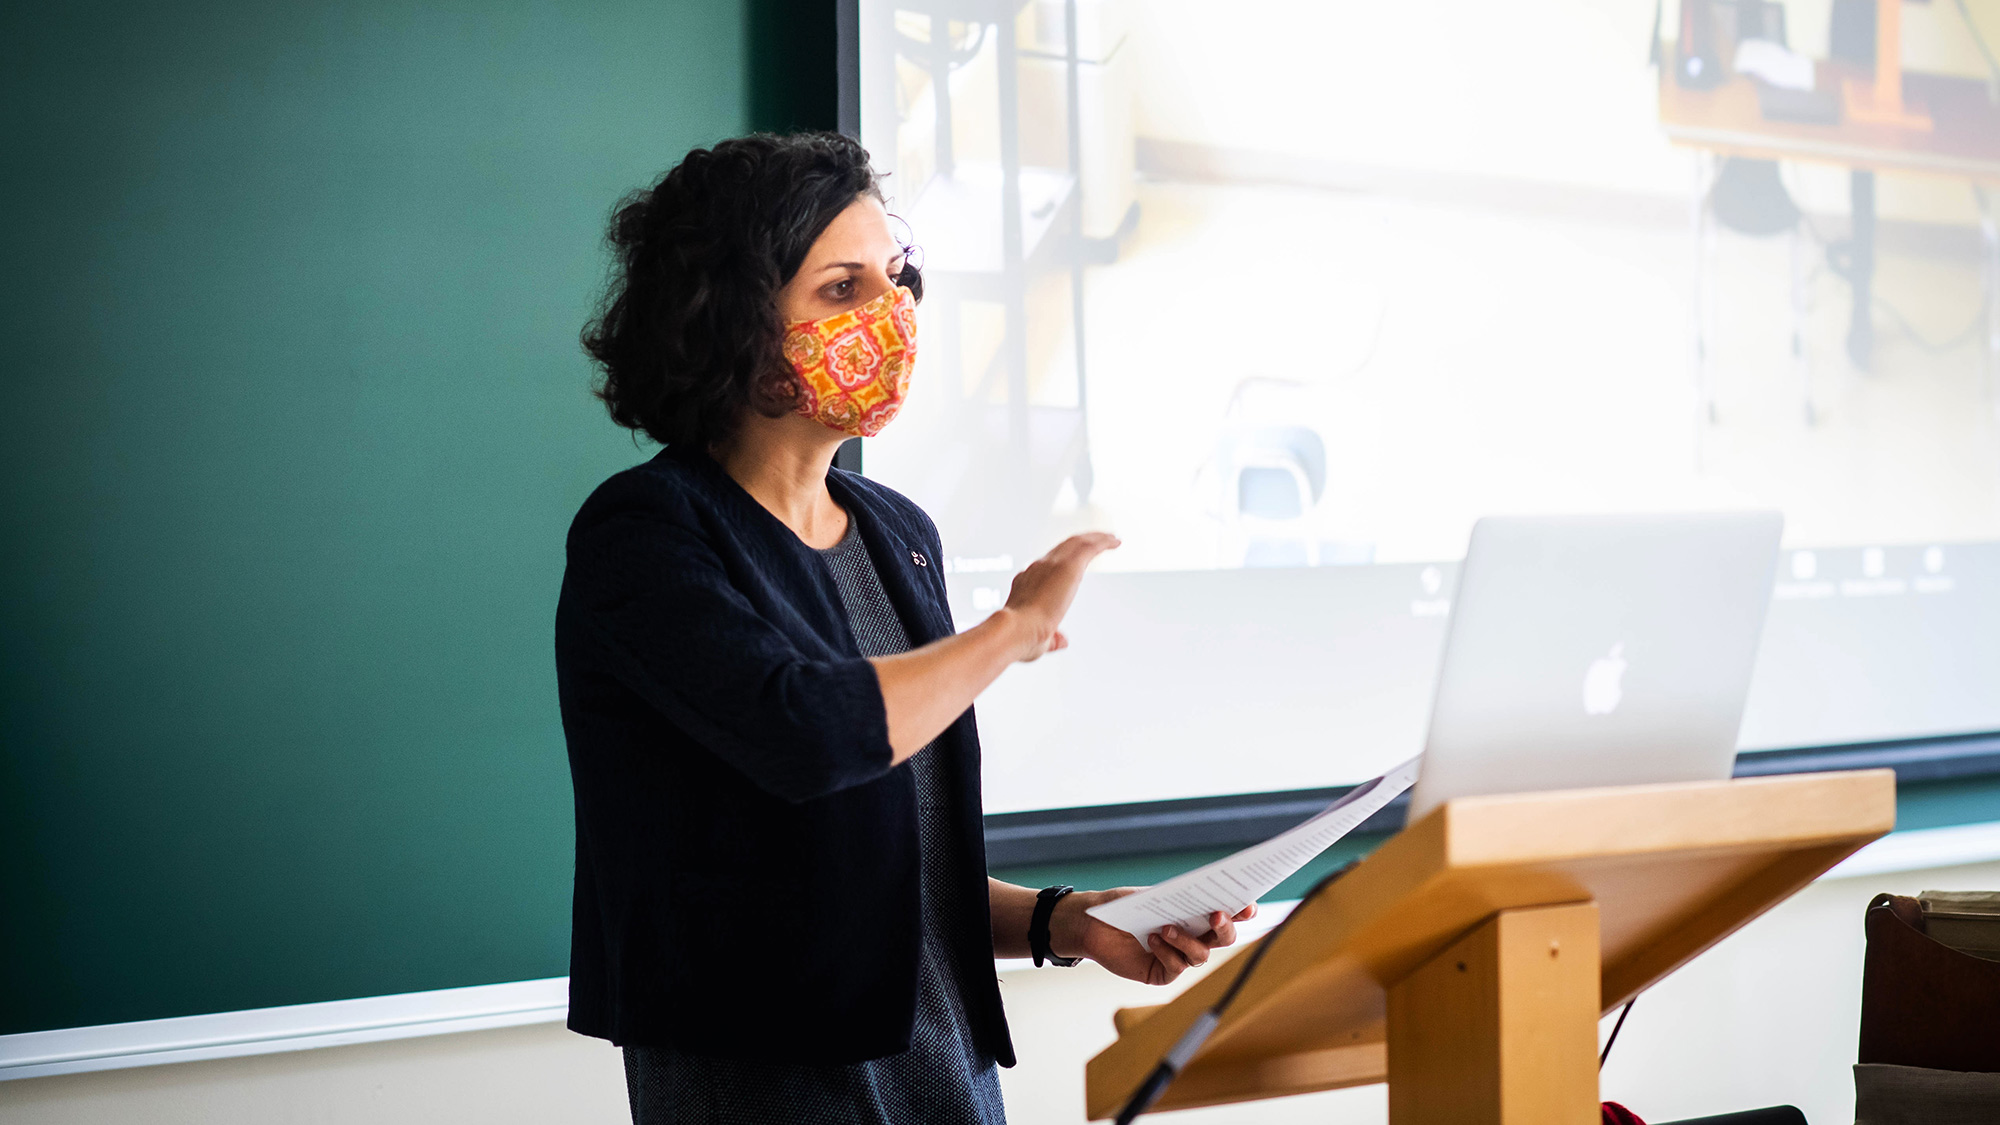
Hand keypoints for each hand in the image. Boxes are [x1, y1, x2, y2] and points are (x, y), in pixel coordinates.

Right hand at [1000, 532, 1119, 661]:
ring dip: (1095, 538)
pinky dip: (1103, 541)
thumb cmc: (1021, 639)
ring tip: (1111, 538)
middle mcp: (1037, 568)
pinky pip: (1089, 546)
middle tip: (1097, 541)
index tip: (1073, 563)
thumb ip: (1053, 638)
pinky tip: (1116, 542)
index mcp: (1026, 583)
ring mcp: (1051, 564)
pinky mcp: (1067, 566)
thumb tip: (1062, 641)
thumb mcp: (1039, 640)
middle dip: (1080, 542)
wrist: (1014, 631)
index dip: (1061, 562)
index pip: (1046, 566)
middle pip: (1062, 547)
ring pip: (1076, 542)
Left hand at [1050, 888, 1256, 985]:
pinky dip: (1167, 952)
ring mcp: (1180, 956)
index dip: (1242, 910)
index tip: (1248, 905)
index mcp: (1195, 914)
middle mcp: (1193, 936)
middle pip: (1224, 937)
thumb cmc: (1123, 905)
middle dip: (1224, 927)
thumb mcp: (1150, 896)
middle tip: (1217, 914)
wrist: (1092, 923)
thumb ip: (1176, 899)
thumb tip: (1204, 896)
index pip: (1228, 913)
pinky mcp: (1163, 973)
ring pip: (1201, 955)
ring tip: (1166, 928)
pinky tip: (1152, 940)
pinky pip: (1177, 967)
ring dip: (1187, 941)